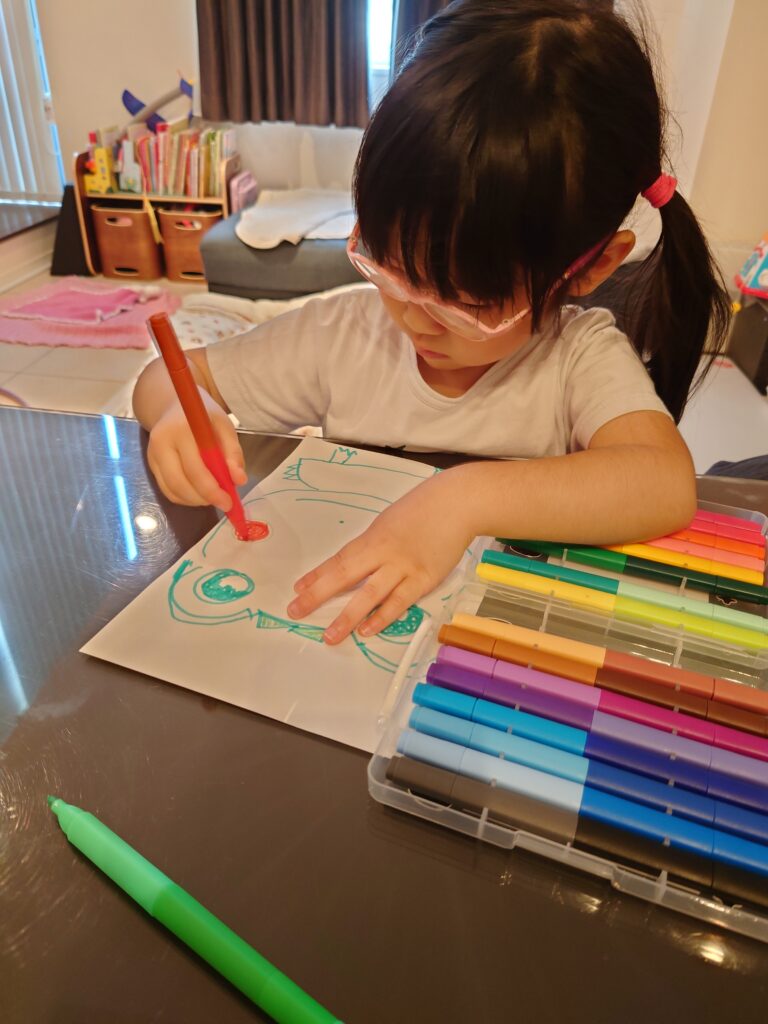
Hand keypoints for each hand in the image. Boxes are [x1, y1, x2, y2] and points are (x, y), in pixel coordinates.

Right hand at [146, 396, 245, 510]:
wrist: (175, 406)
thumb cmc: (204, 417)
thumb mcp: (224, 426)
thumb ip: (233, 453)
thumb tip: (239, 480)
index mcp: (180, 431)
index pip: (194, 469)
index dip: (212, 490)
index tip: (229, 502)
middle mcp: (161, 444)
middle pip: (179, 483)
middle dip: (203, 498)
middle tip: (223, 502)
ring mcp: (152, 456)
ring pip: (171, 490)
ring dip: (195, 500)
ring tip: (213, 496)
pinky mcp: (151, 465)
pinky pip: (167, 490)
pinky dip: (185, 498)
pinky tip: (199, 493)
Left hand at [286, 471, 473, 643]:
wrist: (458, 504)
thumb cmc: (423, 509)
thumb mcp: (390, 521)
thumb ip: (374, 544)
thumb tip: (356, 565)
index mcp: (372, 537)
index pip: (339, 559)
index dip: (316, 576)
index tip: (297, 590)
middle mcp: (383, 553)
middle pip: (345, 575)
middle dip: (318, 595)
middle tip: (295, 611)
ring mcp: (404, 567)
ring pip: (370, 595)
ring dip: (347, 616)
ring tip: (330, 635)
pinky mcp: (425, 580)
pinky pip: (399, 602)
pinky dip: (382, 617)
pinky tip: (367, 630)